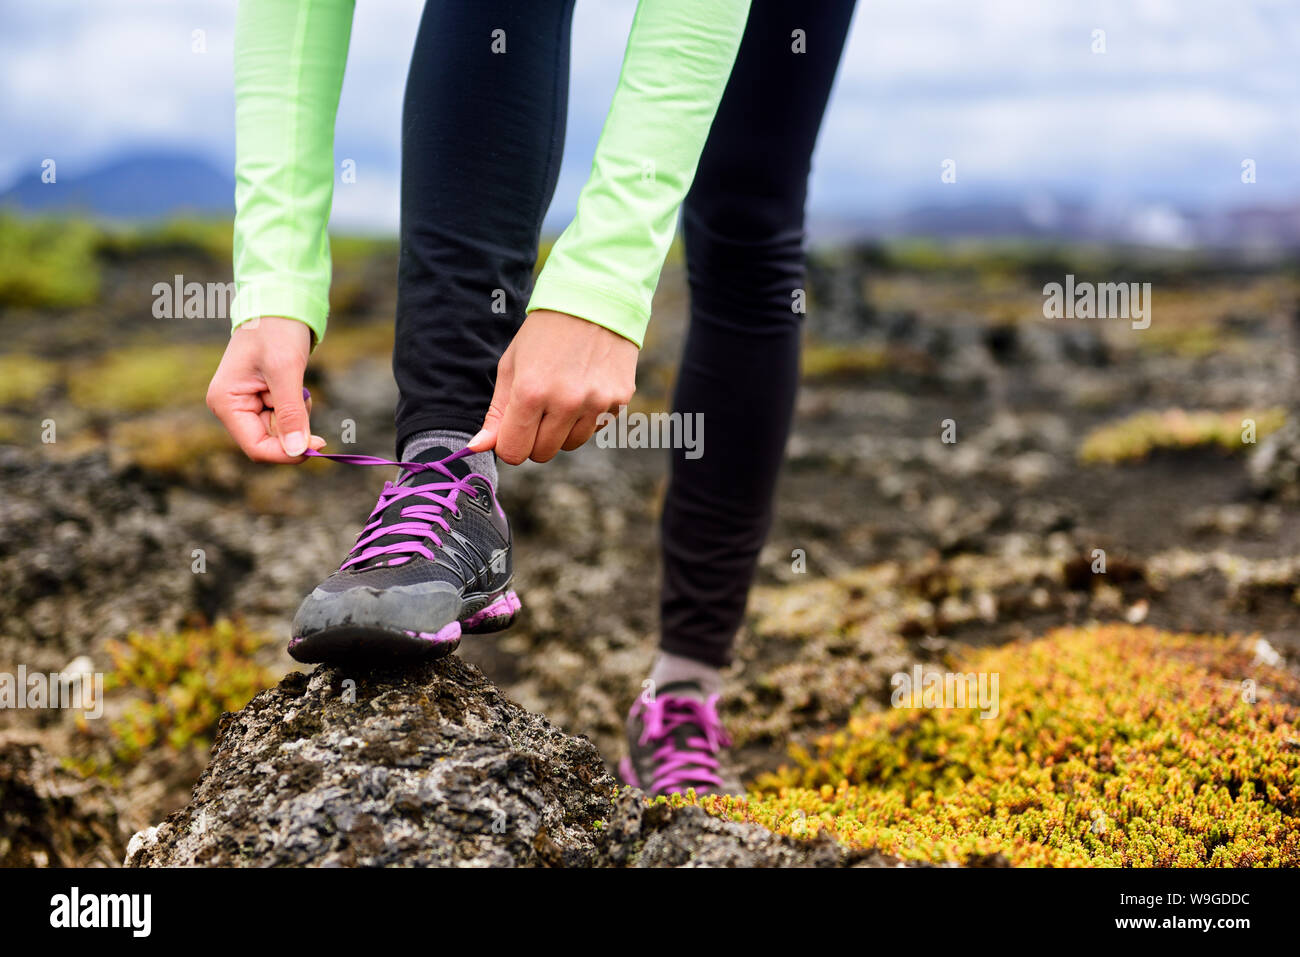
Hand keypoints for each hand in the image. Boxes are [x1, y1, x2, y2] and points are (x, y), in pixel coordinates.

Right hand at [206, 316, 326, 461]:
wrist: (279, 304)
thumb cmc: (277, 331)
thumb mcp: (286, 371)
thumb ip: (291, 413)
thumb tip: (297, 452)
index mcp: (226, 403)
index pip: (256, 448)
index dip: (287, 453)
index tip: (317, 444)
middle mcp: (231, 408)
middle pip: (270, 442)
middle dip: (294, 427)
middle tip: (305, 397)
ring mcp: (245, 405)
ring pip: (280, 432)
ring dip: (297, 415)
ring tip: (297, 384)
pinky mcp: (260, 401)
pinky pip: (284, 419)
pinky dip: (297, 408)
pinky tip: (296, 385)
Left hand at [471, 310, 637, 463]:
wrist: (595, 300)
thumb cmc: (544, 334)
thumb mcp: (512, 366)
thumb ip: (496, 412)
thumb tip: (476, 447)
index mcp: (530, 392)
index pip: (514, 451)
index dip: (509, 443)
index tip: (513, 428)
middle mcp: (565, 402)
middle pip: (542, 454)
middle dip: (534, 438)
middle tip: (538, 408)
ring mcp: (596, 403)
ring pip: (570, 445)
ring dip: (562, 429)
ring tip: (563, 395)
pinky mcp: (619, 400)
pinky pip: (595, 428)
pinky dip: (586, 417)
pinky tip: (585, 386)